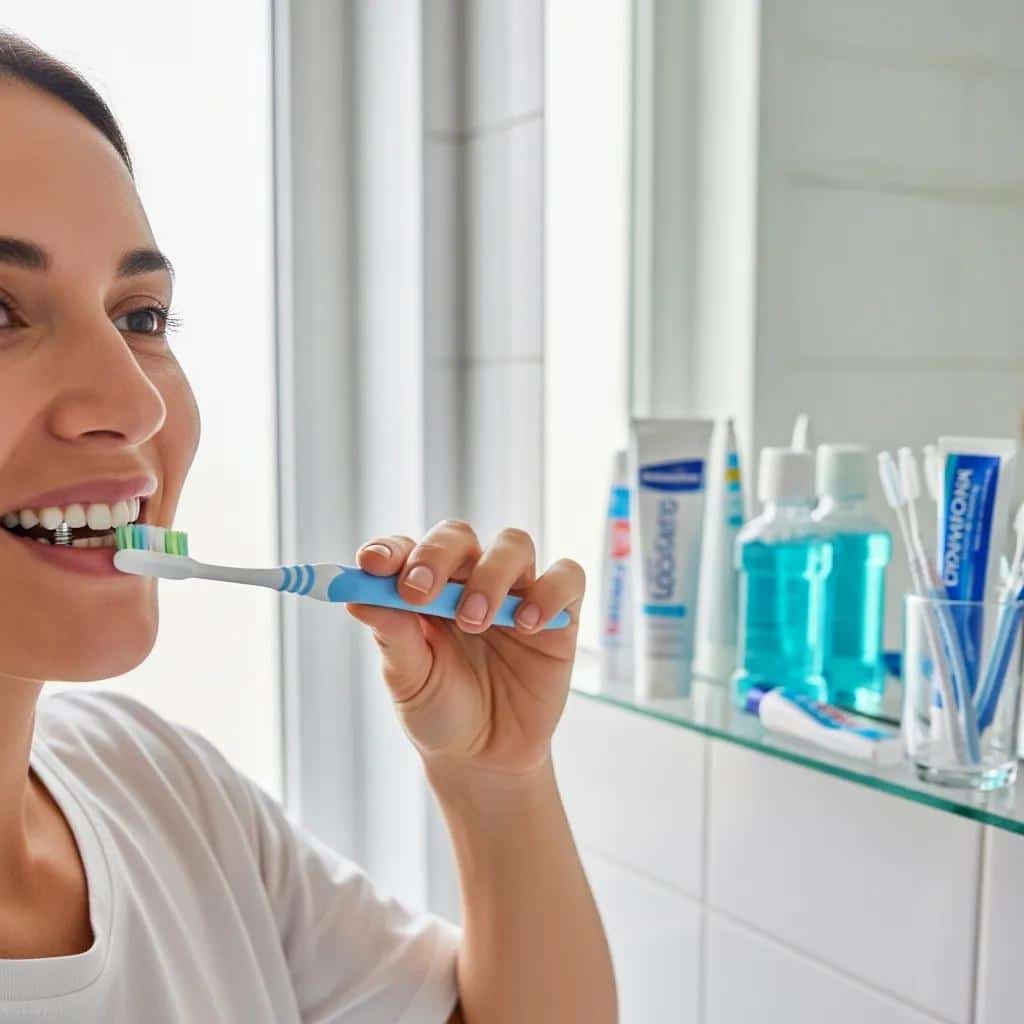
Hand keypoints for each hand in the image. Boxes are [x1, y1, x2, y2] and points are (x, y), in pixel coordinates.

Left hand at [347, 520, 583, 777]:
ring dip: (490, 575)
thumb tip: (358, 598)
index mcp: (424, 589)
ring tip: (475, 621)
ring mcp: (516, 592)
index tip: (370, 565)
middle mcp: (468, 579)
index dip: (389, 550)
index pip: (406, 549)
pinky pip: (567, 578)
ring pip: (513, 545)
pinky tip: (528, 625)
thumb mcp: (409, 681)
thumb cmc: (440, 711)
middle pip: (457, 536)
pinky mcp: (558, 612)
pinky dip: (548, 591)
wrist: (486, 758)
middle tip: (418, 593)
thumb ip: (393, 637)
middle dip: (435, 555)